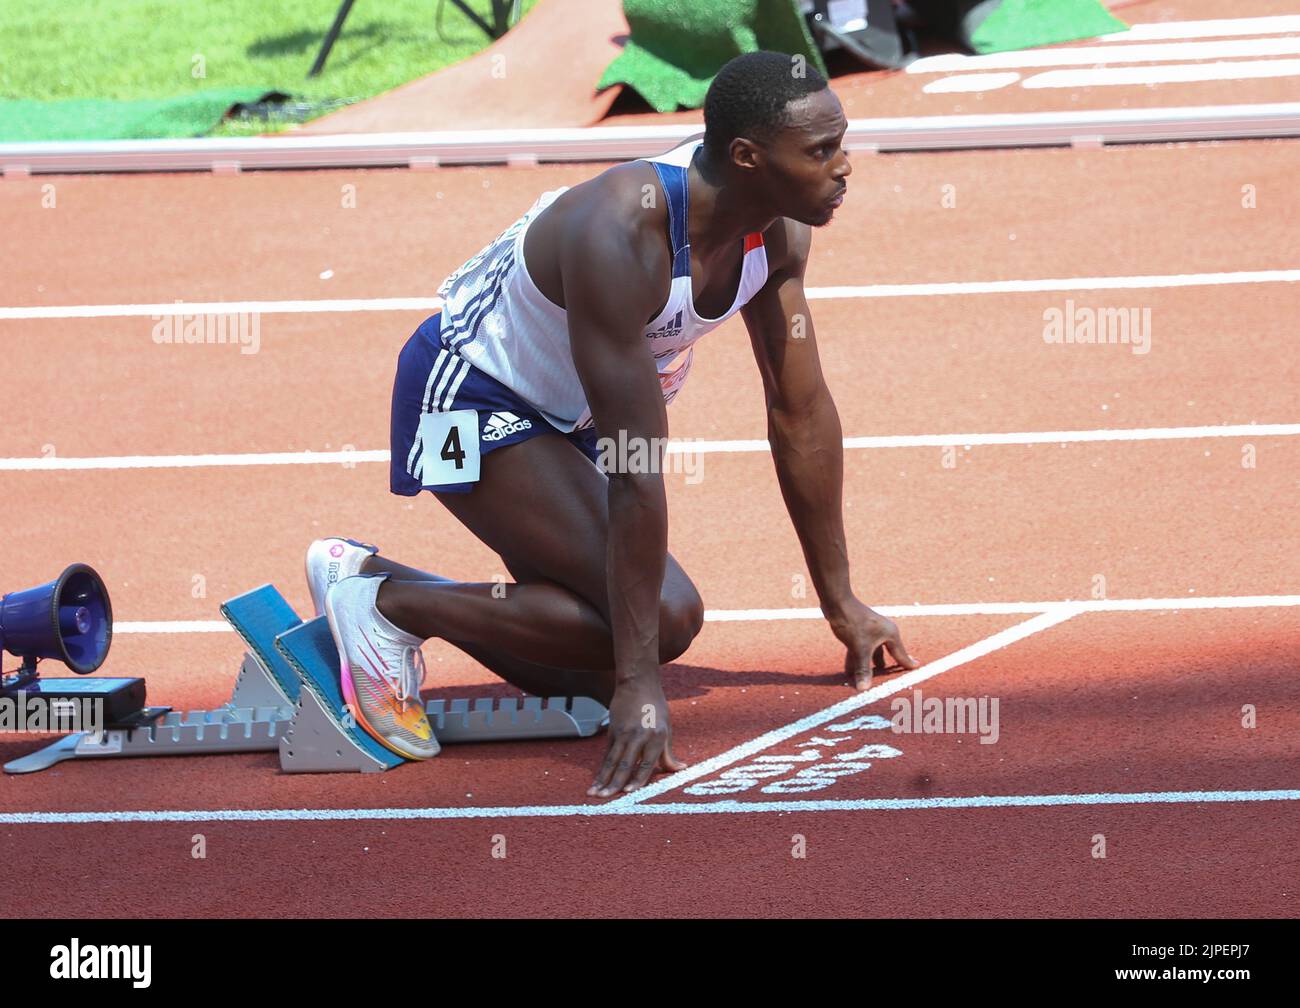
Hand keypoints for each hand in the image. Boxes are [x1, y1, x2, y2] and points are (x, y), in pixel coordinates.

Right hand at [588, 676, 685, 797]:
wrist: (638, 683)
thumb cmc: (656, 707)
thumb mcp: (667, 728)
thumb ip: (668, 753)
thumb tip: (681, 769)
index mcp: (656, 736)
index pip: (646, 763)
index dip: (637, 779)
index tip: (629, 793)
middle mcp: (638, 736)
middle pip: (625, 764)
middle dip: (615, 783)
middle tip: (605, 798)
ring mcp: (623, 734)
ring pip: (612, 761)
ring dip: (602, 779)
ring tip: (594, 793)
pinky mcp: (612, 731)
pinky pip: (607, 754)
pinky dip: (601, 769)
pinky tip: (596, 780)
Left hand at [827, 598, 919, 690]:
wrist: (837, 603)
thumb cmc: (853, 622)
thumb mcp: (859, 649)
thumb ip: (863, 669)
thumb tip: (864, 689)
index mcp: (890, 634)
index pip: (901, 654)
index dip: (908, 663)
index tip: (916, 668)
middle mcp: (883, 633)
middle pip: (885, 655)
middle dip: (883, 669)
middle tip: (887, 681)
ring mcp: (870, 632)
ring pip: (871, 653)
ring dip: (867, 666)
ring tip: (865, 681)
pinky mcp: (858, 631)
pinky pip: (860, 650)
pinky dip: (856, 660)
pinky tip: (849, 672)